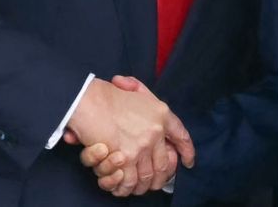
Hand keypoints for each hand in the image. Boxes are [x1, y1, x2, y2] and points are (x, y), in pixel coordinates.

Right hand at [66, 75, 193, 195]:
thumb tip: (130, 88)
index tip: (188, 161)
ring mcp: (141, 146)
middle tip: (153, 183)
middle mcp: (156, 131)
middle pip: (164, 164)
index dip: (187, 151)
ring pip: (147, 175)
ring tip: (137, 188)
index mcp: (161, 114)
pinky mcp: (125, 157)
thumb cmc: (106, 94)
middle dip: (160, 177)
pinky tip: (123, 188)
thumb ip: (139, 91)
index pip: (181, 136)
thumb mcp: (133, 88)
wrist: (89, 100)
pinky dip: (126, 187)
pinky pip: (130, 180)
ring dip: (142, 185)